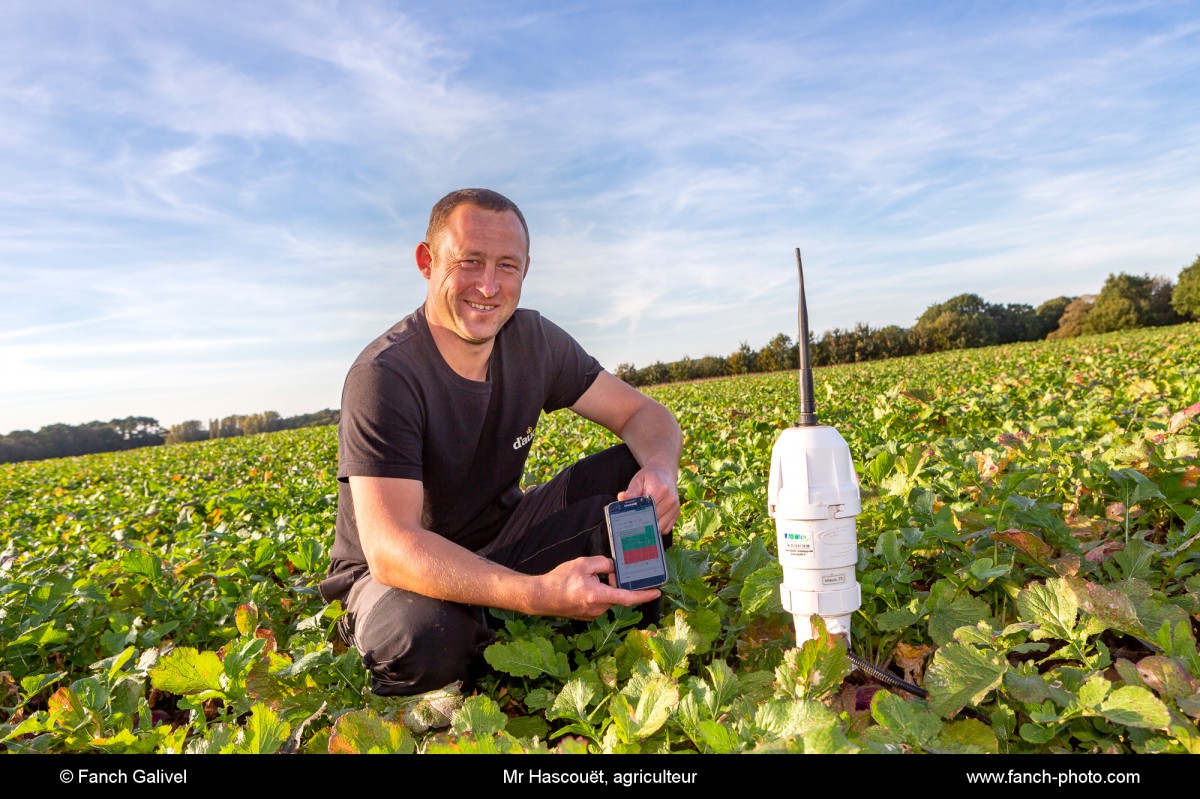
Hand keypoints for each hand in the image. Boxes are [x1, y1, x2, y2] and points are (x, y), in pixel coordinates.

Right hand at [535, 556, 660, 620]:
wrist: (540, 597)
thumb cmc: (560, 580)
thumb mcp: (583, 564)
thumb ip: (604, 564)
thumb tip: (615, 567)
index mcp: (598, 595)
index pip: (628, 597)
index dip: (644, 595)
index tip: (657, 592)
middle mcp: (598, 608)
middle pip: (617, 594)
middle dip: (616, 583)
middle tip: (607, 572)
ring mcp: (592, 614)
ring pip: (607, 598)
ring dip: (605, 588)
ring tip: (587, 578)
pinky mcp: (587, 616)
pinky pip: (599, 603)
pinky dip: (597, 593)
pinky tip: (583, 586)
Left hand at [618, 462, 679, 532]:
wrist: (664, 472)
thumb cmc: (649, 477)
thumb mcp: (638, 481)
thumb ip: (631, 491)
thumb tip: (621, 498)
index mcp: (660, 490)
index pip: (648, 509)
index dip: (638, 516)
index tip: (630, 520)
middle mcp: (670, 500)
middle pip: (654, 519)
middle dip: (643, 523)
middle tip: (633, 523)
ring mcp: (675, 507)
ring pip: (661, 527)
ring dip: (651, 527)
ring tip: (642, 522)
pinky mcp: (677, 513)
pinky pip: (666, 528)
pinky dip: (658, 528)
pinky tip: (651, 522)